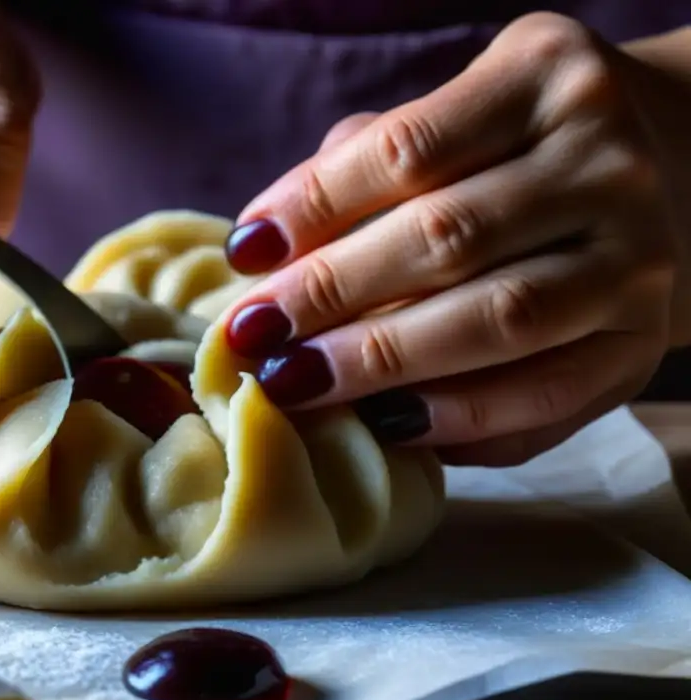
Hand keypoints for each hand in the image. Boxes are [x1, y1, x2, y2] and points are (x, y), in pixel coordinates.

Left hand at [221, 13, 680, 466]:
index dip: (314, 205)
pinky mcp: (640, 344)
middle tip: (254, 334)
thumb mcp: (452, 118)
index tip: (246, 253)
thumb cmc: (516, 149)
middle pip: (448, 237)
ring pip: (496, 320)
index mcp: (545, 81)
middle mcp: (607, 162)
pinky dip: (453, 419)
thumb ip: (360, 164)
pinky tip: (384, 424)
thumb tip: (265, 252)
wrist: (671, 175)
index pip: (408, 147)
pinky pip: (542, 398)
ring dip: (380, 362)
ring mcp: (638, 257)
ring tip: (297, 383)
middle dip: (331, 293)